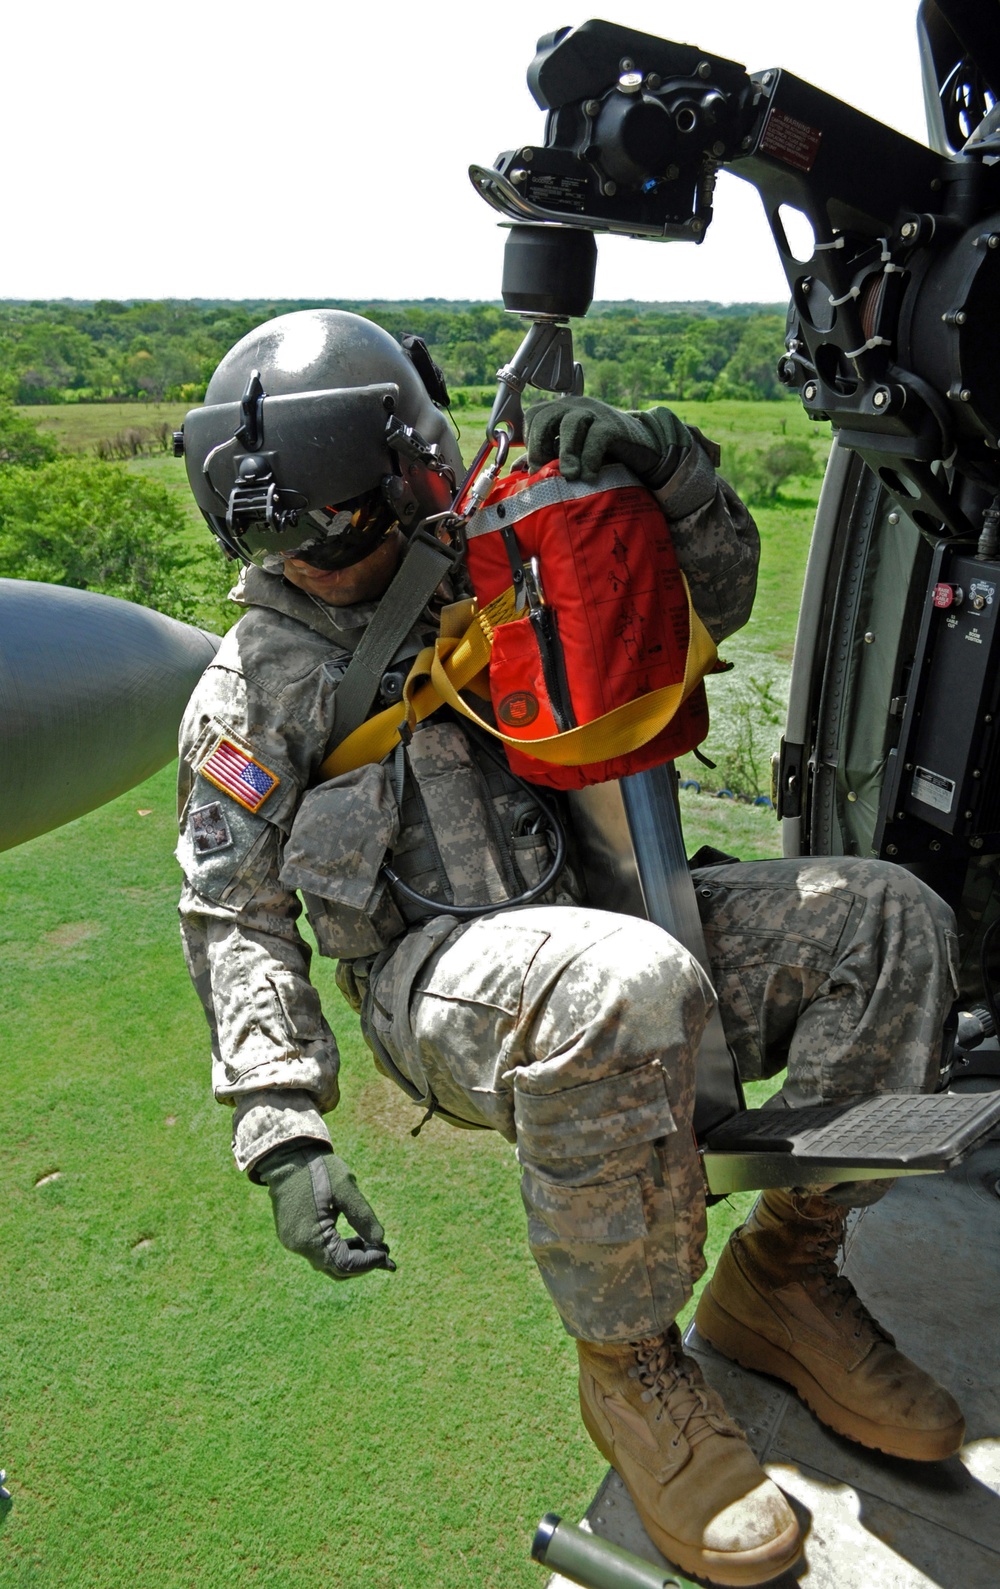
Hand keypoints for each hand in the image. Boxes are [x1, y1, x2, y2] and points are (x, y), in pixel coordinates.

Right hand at [256, 1140, 396, 1279]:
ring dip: (351, 1257)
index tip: (388, 1255)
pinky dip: (337, 1249)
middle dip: (362, 1263)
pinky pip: (319, 1251)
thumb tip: (380, 1242)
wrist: (287, 1156)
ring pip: (327, 1262)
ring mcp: (293, 1242)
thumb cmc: (318, 1169)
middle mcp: (299, 1246)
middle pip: (336, 1269)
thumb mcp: (346, 1189)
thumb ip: (363, 1217)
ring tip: (373, 1244)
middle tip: (386, 1254)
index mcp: (310, 1238)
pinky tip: (353, 1239)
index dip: (368, 1262)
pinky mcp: (292, 1235)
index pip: (345, 1264)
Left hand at [524, 396, 690, 486]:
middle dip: (540, 446)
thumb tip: (517, 469)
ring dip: (565, 453)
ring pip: (570, 423)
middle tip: (543, 471)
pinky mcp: (614, 425)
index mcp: (561, 412)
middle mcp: (576, 407)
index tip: (535, 466)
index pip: (534, 415)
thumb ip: (548, 458)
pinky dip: (590, 459)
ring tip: (570, 476)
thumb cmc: (604, 453)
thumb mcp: (573, 454)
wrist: (645, 449)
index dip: (530, 440)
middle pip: (546, 416)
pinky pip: (596, 437)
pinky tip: (590, 476)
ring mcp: (596, 413)